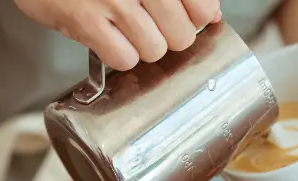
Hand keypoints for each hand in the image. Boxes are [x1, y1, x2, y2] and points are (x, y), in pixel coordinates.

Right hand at [15, 0, 221, 70]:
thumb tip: (211, 15)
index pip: (203, 8)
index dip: (195, 19)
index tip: (184, 17)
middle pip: (182, 35)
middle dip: (168, 36)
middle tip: (149, 24)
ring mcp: (113, 1)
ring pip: (155, 50)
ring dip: (143, 47)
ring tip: (126, 30)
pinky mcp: (85, 22)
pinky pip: (123, 58)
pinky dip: (119, 54)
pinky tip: (109, 38)